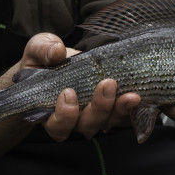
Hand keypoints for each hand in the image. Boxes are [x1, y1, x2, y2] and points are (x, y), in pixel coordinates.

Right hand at [18, 34, 140, 140]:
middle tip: (107, 85)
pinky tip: (136, 96)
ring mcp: (94, 115)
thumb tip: (57, 52)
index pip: (57, 125)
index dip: (64, 116)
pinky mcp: (112, 108)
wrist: (61, 60)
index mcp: (49, 112)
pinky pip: (123, 114)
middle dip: (98, 109)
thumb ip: (42, 49)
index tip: (69, 93)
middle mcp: (73, 119)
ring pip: (107, 123)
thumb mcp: (38, 48)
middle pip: (86, 126)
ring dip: (118, 110)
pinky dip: (131, 108)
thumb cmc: (44, 59)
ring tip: (130, 95)